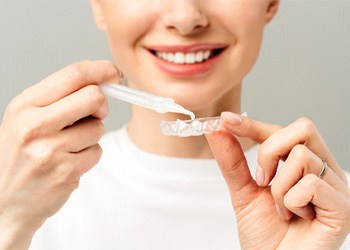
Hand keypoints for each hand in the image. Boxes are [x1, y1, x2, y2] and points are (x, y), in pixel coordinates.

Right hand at [0, 60, 117, 248]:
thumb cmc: (22, 155)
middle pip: (94, 97)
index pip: (74, 74)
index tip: (114, 73)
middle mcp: (35, 125)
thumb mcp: (27, 118)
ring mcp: (50, 150)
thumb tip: (101, 80)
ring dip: (91, 136)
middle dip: (101, 105)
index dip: (101, 70)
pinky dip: (89, 156)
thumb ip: (60, 97)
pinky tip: (69, 162)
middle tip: (93, 114)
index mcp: (25, 105)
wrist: (8, 201)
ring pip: (98, 127)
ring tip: (68, 147)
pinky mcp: (66, 172)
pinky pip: (97, 151)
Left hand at [206, 112, 349, 248]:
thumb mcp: (244, 192)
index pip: (282, 131)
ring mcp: (336, 188)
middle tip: (261, 179)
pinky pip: (311, 184)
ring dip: (278, 187)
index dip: (254, 124)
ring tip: (281, 209)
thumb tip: (216, 130)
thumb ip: (232, 161)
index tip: (227, 120)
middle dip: (270, 150)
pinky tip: (295, 218)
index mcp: (303, 165)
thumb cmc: (265, 235)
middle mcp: (324, 171)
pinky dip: (291, 202)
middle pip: (303, 128)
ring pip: (302, 156)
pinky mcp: (343, 207)